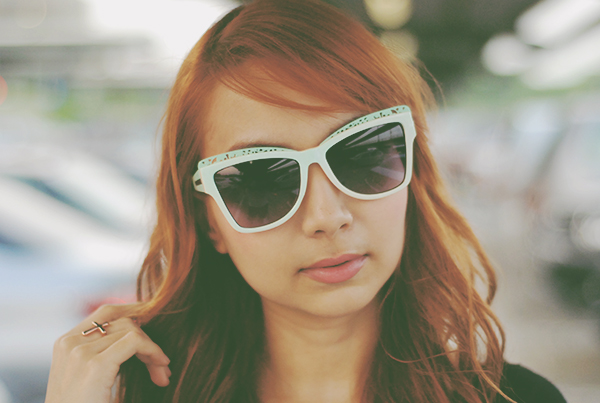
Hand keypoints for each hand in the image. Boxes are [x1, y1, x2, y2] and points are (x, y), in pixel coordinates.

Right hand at [45, 304, 170, 402]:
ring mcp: (79, 352)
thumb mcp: (96, 379)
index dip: (138, 318)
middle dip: (148, 337)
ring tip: (162, 375)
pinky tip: (161, 369)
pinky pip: (135, 340)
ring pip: (132, 329)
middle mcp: (69, 343)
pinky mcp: (94, 365)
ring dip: (154, 350)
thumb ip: (111, 354)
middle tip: (162, 365)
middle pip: (123, 319)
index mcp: (66, 344)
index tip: (156, 339)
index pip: (108, 312)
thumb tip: (144, 336)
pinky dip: (153, 352)